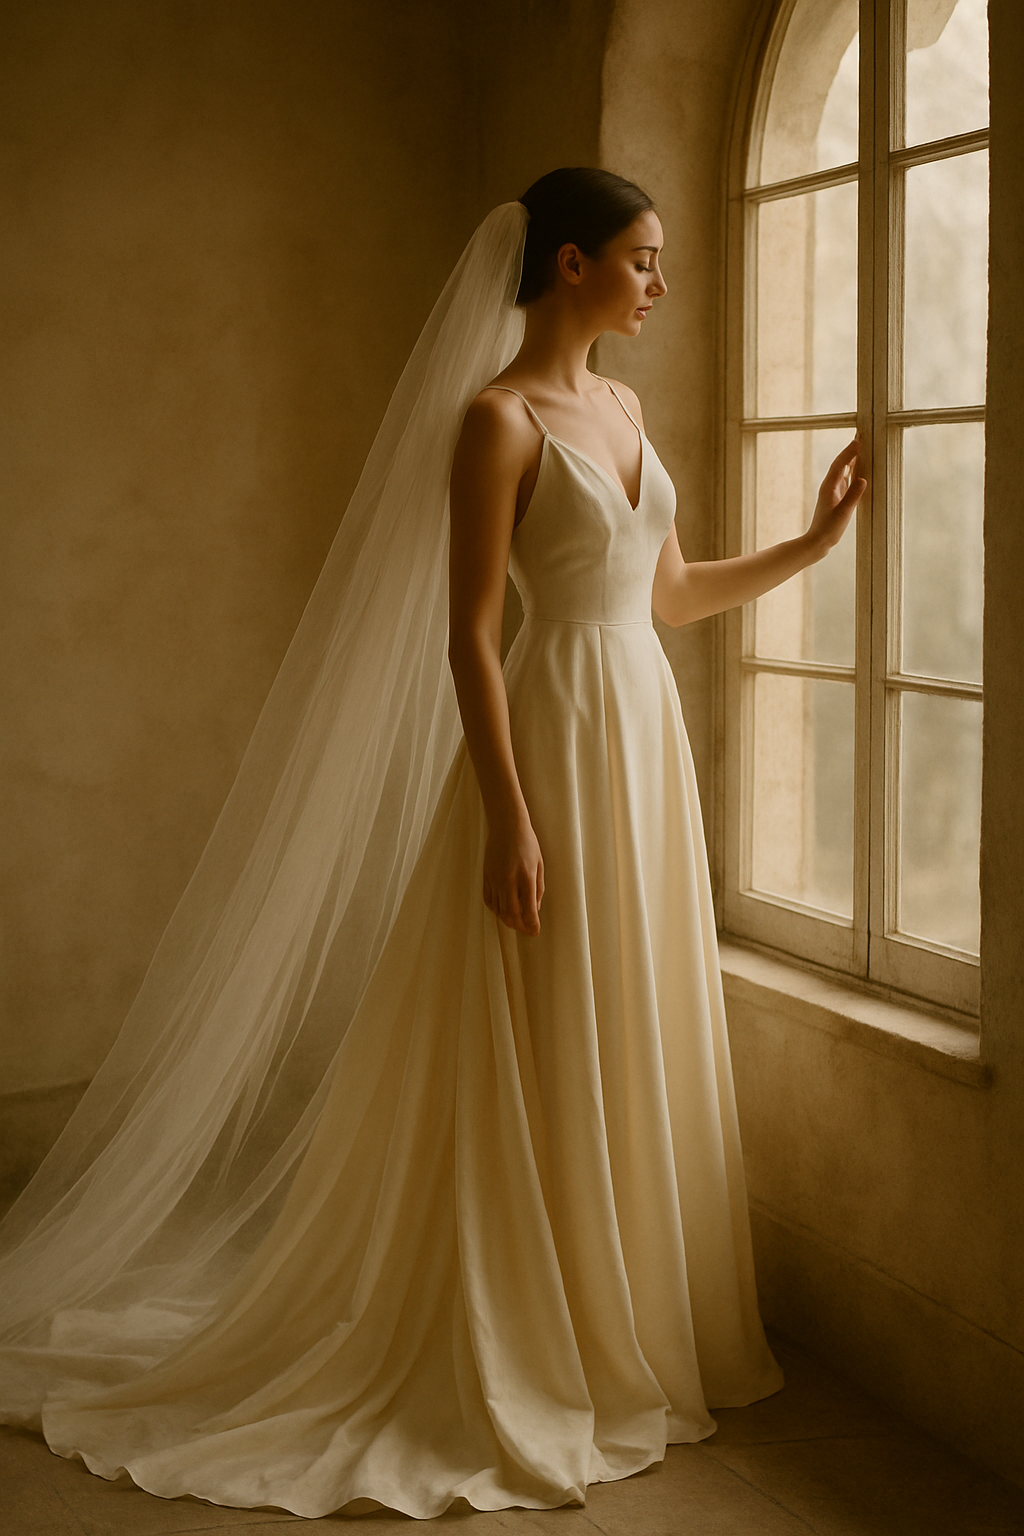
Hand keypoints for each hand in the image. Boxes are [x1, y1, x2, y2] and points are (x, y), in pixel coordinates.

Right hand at [483, 815, 544, 935]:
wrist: (506, 825)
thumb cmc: (527, 843)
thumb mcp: (539, 865)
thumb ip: (538, 889)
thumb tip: (535, 909)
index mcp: (526, 877)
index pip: (528, 910)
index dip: (532, 925)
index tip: (535, 932)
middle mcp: (509, 881)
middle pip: (511, 915)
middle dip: (519, 927)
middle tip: (526, 930)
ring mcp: (495, 879)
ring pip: (498, 910)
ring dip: (508, 919)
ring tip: (516, 921)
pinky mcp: (486, 877)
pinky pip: (489, 901)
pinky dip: (496, 909)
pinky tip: (502, 909)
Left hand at [805, 438, 866, 558]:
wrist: (818, 542)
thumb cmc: (829, 529)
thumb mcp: (843, 514)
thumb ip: (852, 496)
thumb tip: (863, 479)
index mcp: (829, 487)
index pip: (840, 464)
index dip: (849, 452)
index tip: (859, 440)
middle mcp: (830, 485)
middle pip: (841, 462)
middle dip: (851, 449)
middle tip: (862, 434)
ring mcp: (833, 490)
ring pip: (844, 469)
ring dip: (852, 457)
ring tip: (862, 445)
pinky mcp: (837, 496)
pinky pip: (846, 478)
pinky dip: (853, 469)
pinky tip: (859, 465)